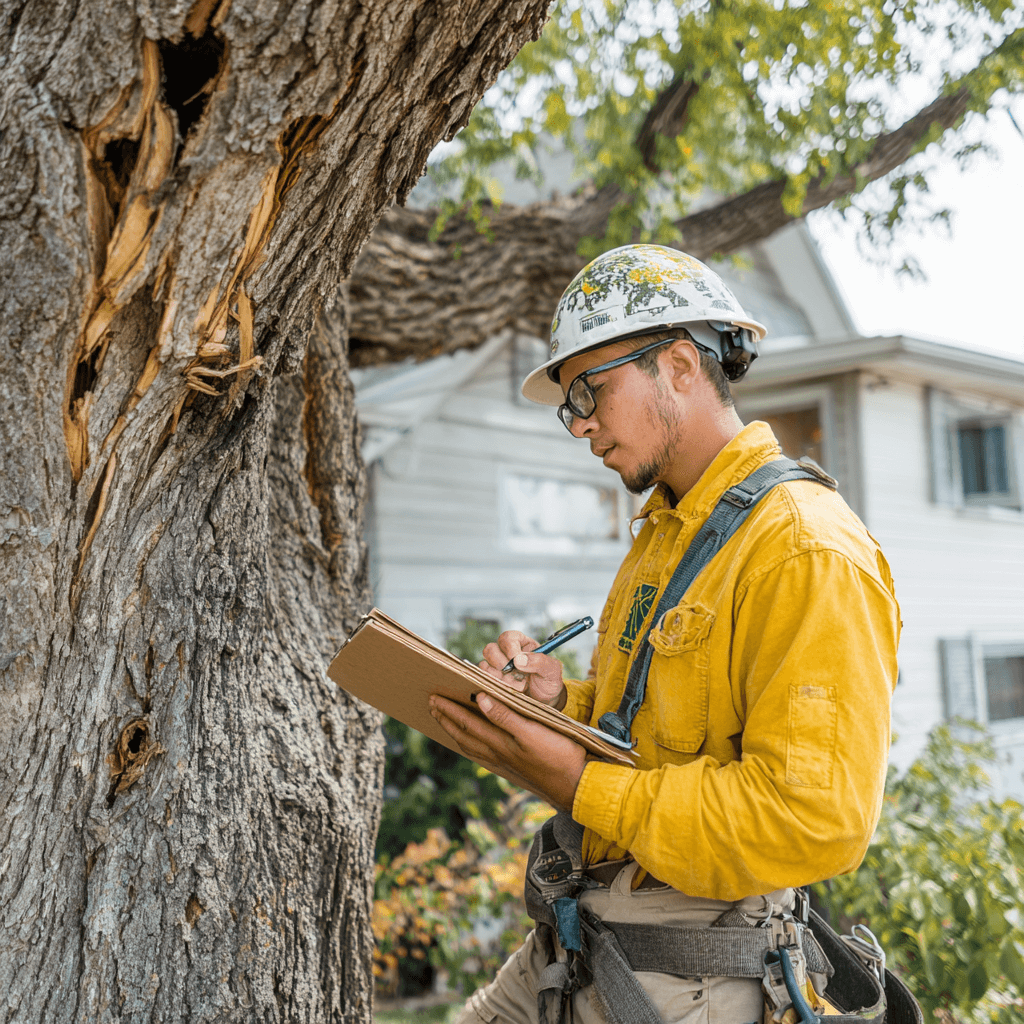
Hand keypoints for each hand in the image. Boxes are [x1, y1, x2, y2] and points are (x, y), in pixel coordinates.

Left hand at [429, 693, 586, 813]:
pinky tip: (473, 743)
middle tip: (432, 706)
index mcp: (500, 743)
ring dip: (456, 732)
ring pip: (471, 746)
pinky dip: (471, 745)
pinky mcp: (514, 768)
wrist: (576, 786)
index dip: (450, 710)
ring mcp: (505, 763)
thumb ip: (505, 715)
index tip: (434, 697)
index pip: (467, 723)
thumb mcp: (532, 730)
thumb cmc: (559, 755)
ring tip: (445, 721)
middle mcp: (497, 755)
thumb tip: (479, 699)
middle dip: (446, 719)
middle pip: (464, 735)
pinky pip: (483, 755)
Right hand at [478, 630, 565, 707]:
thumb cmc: (549, 682)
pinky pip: (484, 679)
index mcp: (522, 645)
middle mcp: (507, 654)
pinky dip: (493, 685)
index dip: (509, 648)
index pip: (508, 638)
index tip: (515, 660)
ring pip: (484, 665)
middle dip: (501, 664)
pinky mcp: (493, 681)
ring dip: (497, 677)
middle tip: (514, 674)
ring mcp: (498, 668)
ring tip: (513, 685)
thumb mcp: (552, 670)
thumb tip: (519, 660)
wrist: (546, 702)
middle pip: (491, 649)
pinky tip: (506, 690)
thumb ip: (540, 661)